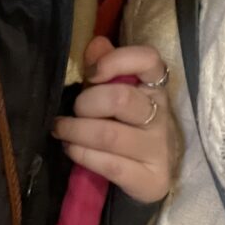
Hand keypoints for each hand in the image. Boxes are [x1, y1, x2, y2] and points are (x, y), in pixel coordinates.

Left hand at [52, 36, 177, 202]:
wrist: (148, 173)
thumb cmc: (126, 122)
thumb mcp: (116, 90)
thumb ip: (105, 65)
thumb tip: (95, 43)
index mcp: (155, 85)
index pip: (148, 59)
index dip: (116, 61)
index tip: (91, 73)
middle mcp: (162, 114)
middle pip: (121, 98)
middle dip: (86, 103)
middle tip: (73, 109)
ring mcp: (159, 148)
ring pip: (110, 135)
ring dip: (76, 131)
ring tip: (61, 129)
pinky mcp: (152, 180)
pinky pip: (110, 165)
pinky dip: (83, 155)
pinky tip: (71, 149)